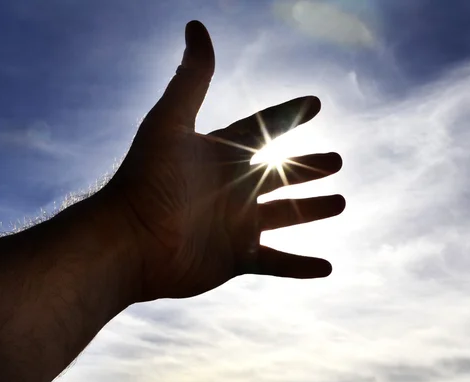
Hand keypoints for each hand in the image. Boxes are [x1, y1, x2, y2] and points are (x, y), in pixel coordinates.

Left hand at [105, 21, 344, 301]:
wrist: (128, 242)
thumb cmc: (147, 181)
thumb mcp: (170, 123)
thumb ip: (190, 79)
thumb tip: (197, 25)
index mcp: (221, 155)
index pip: (262, 128)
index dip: (288, 114)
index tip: (315, 102)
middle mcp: (232, 188)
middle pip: (280, 174)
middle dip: (309, 168)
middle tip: (338, 160)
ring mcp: (236, 225)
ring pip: (285, 216)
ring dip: (313, 210)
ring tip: (341, 202)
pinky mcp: (236, 258)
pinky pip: (276, 263)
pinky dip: (300, 266)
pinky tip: (326, 267)